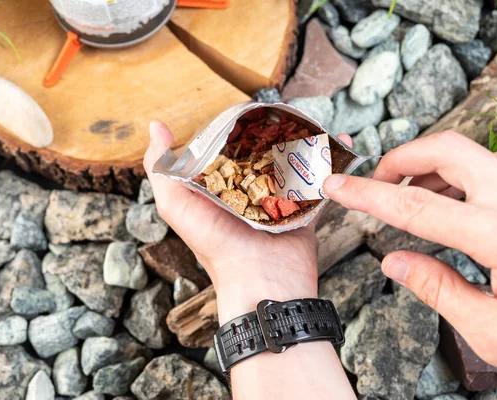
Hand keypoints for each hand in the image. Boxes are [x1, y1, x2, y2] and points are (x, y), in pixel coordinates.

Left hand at [143, 121, 351, 319]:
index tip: (249, 107)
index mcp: (222, 188)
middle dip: (277, 132)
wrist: (261, 280)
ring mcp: (279, 202)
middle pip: (265, 155)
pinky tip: (340, 144)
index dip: (238, 128)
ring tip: (318, 122)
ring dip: (308, 144)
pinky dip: (331, 166)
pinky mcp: (304, 211)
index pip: (230, 150)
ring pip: (294, 165)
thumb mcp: (176, 205)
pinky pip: (319, 184)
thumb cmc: (215, 244)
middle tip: (290, 111)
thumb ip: (161, 169)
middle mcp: (250, 193)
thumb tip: (156, 126)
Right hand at [322, 131, 496, 372]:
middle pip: (449, 150)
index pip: (416, 206)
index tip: (337, 185)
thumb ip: (439, 291)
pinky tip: (452, 200)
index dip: (367, 194)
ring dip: (432, 167)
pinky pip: (495, 166)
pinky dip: (461, 174)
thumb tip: (395, 262)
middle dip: (402, 157)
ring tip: (411, 196)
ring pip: (473, 154)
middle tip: (377, 180)